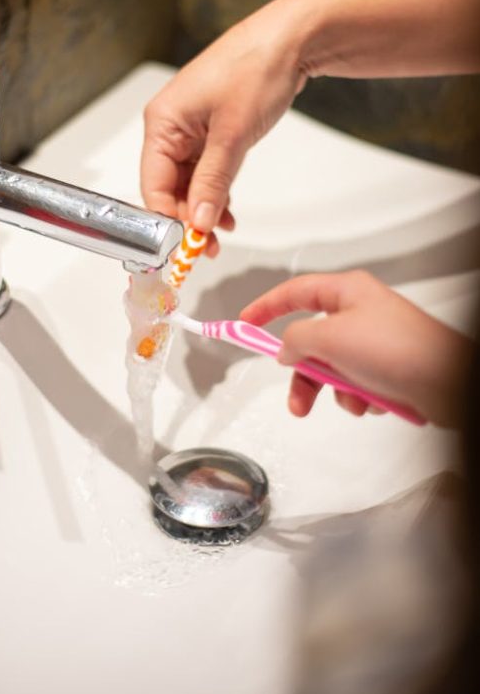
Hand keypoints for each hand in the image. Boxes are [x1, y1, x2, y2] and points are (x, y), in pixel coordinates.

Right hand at [141, 0, 307, 254]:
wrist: (292, 39)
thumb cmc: (256, 71)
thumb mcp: (232, 136)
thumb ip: (212, 182)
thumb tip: (198, 223)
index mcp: (162, 122)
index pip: (153, 185)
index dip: (167, 220)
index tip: (185, 247)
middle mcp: (170, 125)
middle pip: (169, 186)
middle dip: (188, 218)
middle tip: (208, 248)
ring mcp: (191, 127)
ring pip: (189, 181)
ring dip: (204, 208)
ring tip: (223, 233)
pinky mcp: (212, 128)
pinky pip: (205, 169)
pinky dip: (215, 190)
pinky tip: (227, 211)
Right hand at [239, 271, 474, 427]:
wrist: (448, 382)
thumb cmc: (393, 349)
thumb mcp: (329, 339)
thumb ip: (295, 341)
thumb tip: (285, 350)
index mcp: (347, 292)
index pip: (295, 291)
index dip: (266, 306)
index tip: (244, 323)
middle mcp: (360, 312)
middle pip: (312, 341)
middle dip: (306, 375)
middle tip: (298, 402)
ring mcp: (375, 341)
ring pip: (333, 368)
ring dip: (337, 389)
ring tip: (354, 401)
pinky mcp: (389, 367)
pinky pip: (357, 383)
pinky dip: (360, 396)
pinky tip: (376, 401)